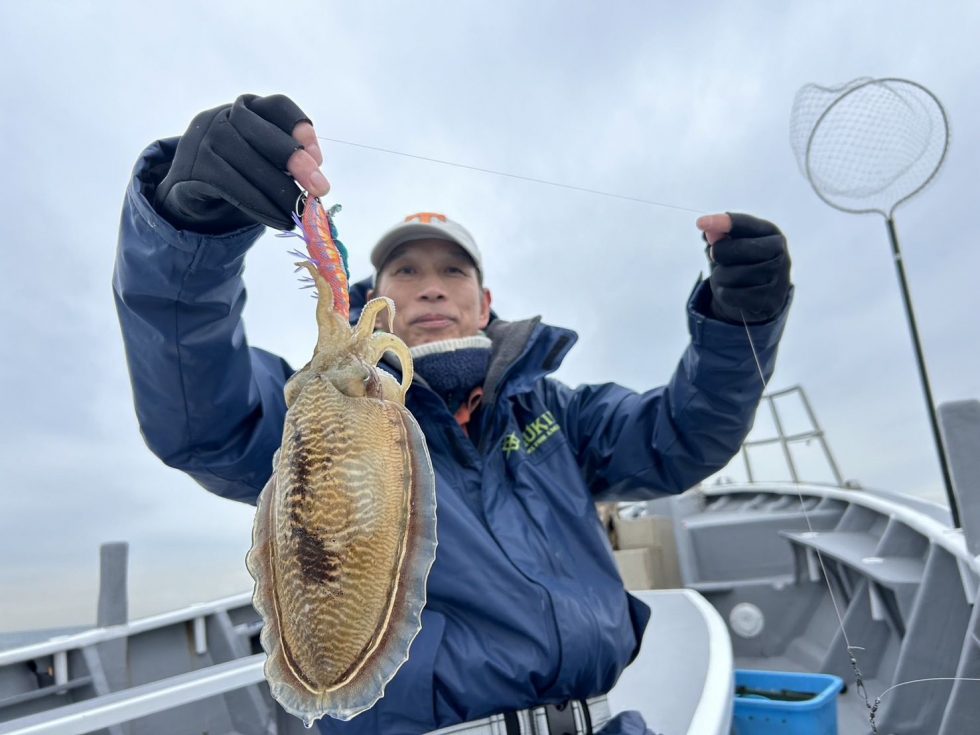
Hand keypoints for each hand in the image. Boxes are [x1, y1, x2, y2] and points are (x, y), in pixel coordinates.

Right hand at [153, 94, 329, 232]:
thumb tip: (316, 178)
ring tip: (301, 212)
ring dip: (280, 192)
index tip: (318, 157)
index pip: (277, 107)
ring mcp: (204, 140)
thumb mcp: (265, 160)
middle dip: (295, 161)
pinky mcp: (194, 168)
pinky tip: (280, 220)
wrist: (190, 191)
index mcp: (248, 108)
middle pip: (263, 133)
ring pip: (248, 163)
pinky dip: (260, 206)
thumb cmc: (239, 172)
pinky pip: (231, 186)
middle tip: (320, 188)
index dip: (299, 128)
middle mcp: (223, 117)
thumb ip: (289, 162)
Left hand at [695, 212, 790, 323]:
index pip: (743, 224)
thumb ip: (719, 234)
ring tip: (728, 277)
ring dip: (719, 277)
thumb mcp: (731, 244)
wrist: (759, 295)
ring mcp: (778, 278)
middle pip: (734, 249)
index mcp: (771, 232)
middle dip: (718, 254)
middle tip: (717, 258)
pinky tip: (732, 292)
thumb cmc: (742, 262)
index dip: (721, 223)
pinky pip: (731, 295)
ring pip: (730, 275)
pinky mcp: (770, 301)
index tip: (700, 223)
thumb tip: (709, 231)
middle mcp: (780, 253)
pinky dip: (724, 294)